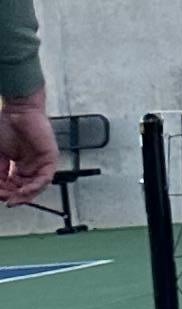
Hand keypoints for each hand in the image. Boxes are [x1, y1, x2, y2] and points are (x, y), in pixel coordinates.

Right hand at [0, 90, 54, 208]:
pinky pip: (45, 179)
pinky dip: (34, 187)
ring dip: (24, 195)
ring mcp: (42, 163)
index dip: (5, 192)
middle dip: (13, 196)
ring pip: (36, 187)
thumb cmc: (7, 125)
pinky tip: (23, 191)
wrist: (18, 110)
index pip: (15, 185)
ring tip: (12, 198)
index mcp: (21, 165)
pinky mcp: (50, 159)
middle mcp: (33, 166)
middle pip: (25, 189)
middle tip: (4, 199)